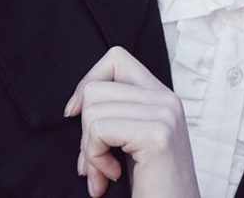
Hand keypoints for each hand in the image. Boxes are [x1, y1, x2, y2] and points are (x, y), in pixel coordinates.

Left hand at [64, 46, 200, 197]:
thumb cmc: (152, 187)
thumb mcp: (132, 142)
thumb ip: (117, 115)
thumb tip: (76, 105)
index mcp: (162, 97)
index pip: (116, 58)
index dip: (87, 82)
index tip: (77, 115)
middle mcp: (167, 99)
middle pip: (96, 88)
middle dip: (84, 130)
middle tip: (97, 162)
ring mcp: (165, 114)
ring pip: (93, 110)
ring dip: (88, 150)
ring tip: (104, 173)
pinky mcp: (157, 135)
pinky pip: (99, 130)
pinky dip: (94, 158)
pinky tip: (111, 177)